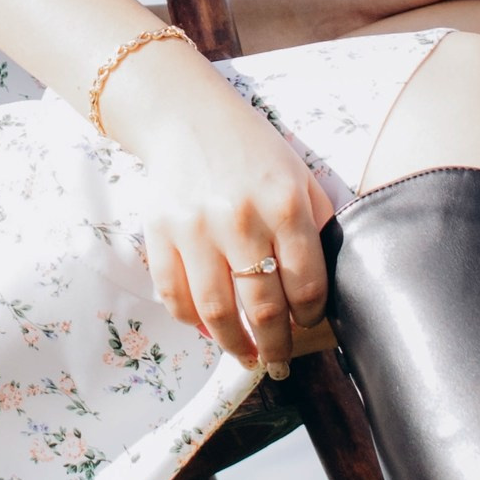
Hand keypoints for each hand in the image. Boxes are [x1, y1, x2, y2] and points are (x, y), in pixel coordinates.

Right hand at [105, 51, 332, 375]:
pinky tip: (209, 329)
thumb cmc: (253, 151)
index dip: (311, 316)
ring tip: (247, 357)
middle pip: (264, 308)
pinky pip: (174, 295)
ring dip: (235, 346)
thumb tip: (319, 291)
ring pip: (217, 312)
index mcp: (285, 204)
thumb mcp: (300, 177)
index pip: (306, 284)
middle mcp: (240, 219)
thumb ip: (315, 227)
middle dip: (278, 347)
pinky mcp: (159, 231)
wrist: (187, 116)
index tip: (308, 324)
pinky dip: (192, 322)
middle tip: (281, 363)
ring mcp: (195, 227)